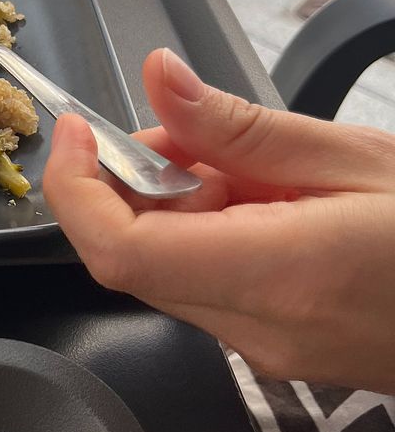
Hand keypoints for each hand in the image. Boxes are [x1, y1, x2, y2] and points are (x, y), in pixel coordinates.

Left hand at [44, 47, 394, 391]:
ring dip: (177, 206)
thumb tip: (159, 80)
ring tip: (248, 162)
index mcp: (281, 274)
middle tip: (188, 129)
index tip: (75, 132)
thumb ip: (241, 127)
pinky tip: (265, 201)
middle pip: (135, 258)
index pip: (122, 251)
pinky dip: (208, 233)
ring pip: (168, 271)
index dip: (77, 189)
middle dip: (134, 184)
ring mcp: (267, 352)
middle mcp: (260, 330)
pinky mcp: (277, 352)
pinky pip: (208, 286)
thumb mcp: (354, 157)